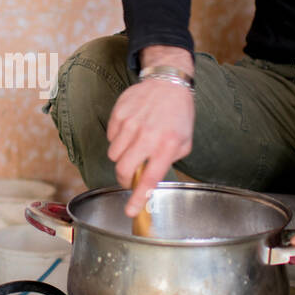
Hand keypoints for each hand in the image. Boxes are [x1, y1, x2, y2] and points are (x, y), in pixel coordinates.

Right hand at [107, 45, 193, 216]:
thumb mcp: (184, 141)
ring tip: (134, 145)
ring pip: (114, 155)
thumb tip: (149, 178)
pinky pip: (110, 137)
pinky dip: (118, 139)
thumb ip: (167, 161)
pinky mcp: (119, 114)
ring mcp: (131, 124)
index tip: (130, 212)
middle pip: (124, 169)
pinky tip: (131, 129)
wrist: (168, 83)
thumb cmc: (178, 115)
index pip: (149, 179)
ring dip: (122, 156)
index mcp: (166, 146)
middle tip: (130, 176)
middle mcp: (147, 136)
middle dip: (125, 178)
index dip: (138, 198)